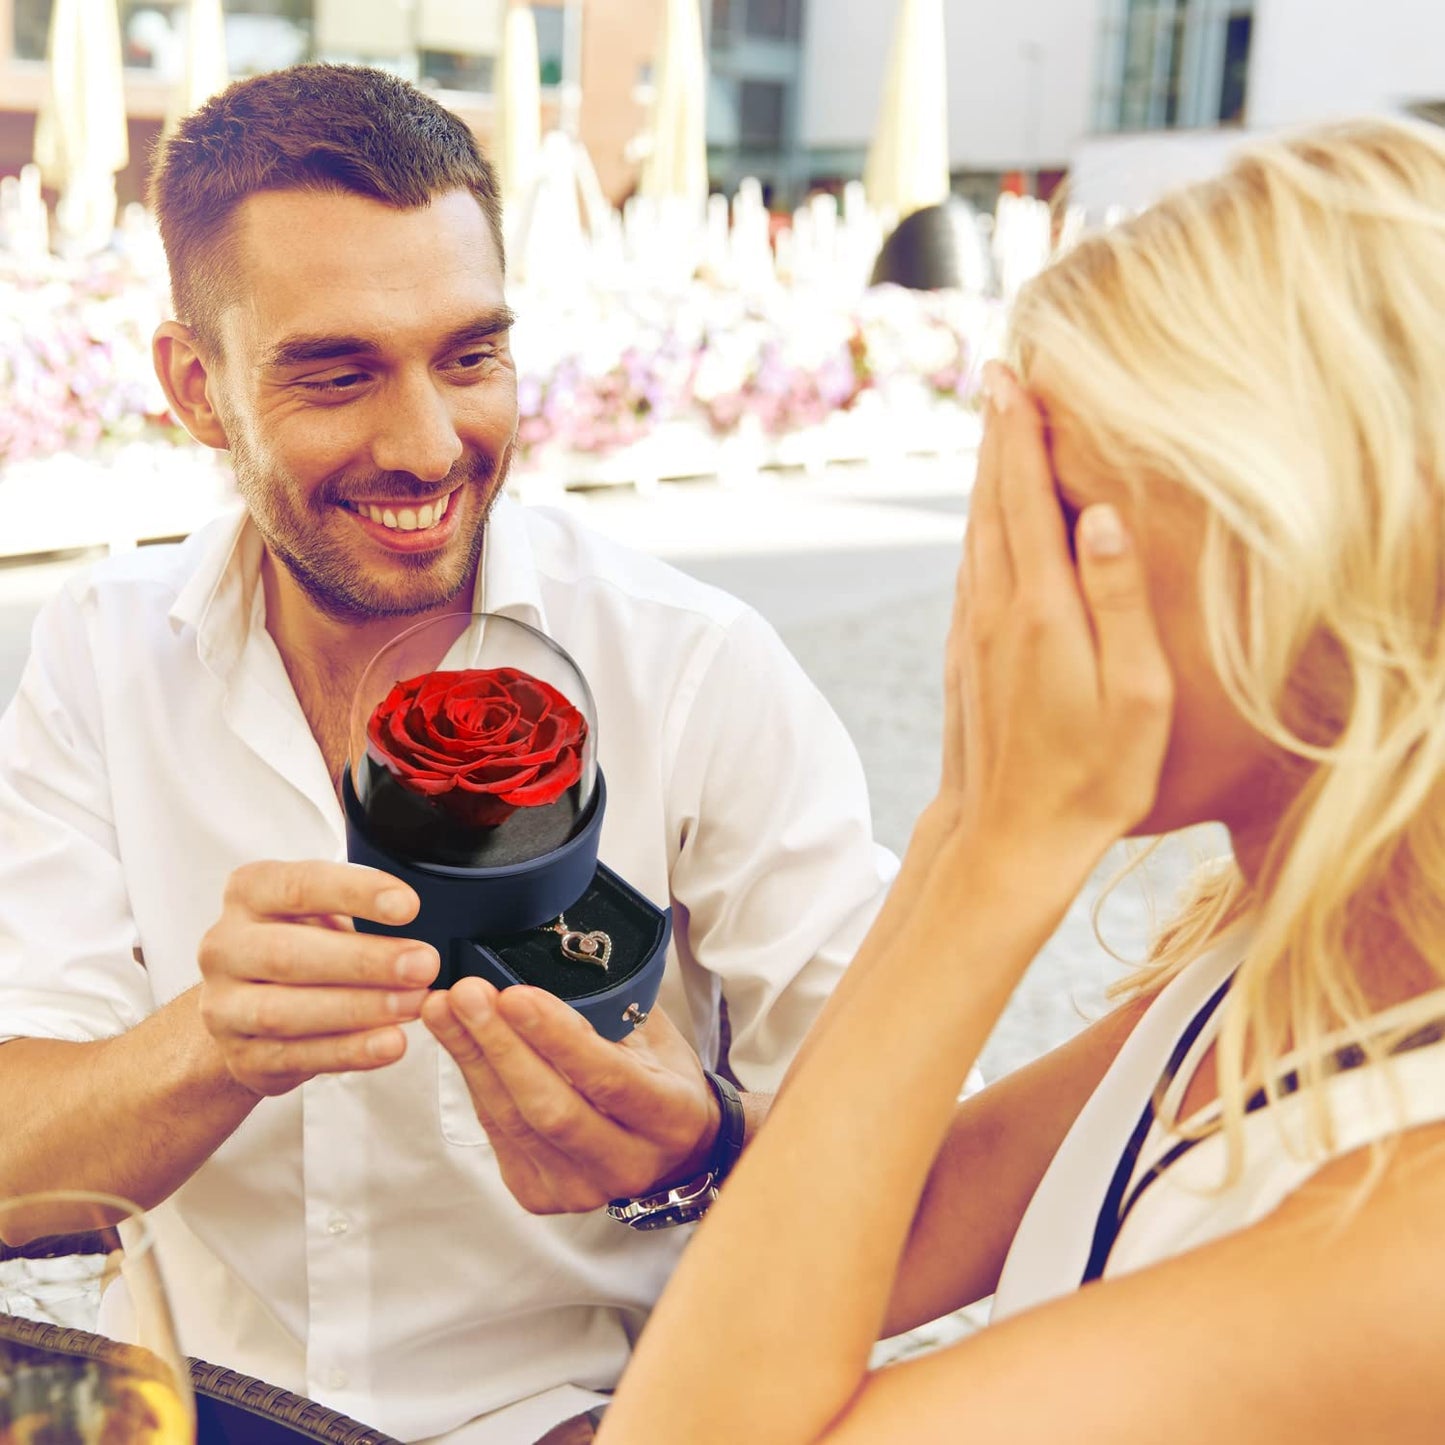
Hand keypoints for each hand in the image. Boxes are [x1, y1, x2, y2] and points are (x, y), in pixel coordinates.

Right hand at [197, 861, 439, 1096]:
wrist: (247, 1008)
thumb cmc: (301, 944)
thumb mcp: (320, 909)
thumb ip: (361, 906)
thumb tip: (435, 916)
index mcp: (249, 893)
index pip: (299, 886)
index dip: (355, 893)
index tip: (409, 906)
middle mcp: (225, 947)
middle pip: (288, 954)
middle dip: (364, 961)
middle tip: (423, 965)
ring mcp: (224, 1007)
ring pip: (285, 1011)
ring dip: (359, 1009)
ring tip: (414, 1005)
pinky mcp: (240, 1057)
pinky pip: (295, 1057)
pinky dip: (348, 1051)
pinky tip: (390, 1043)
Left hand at [421, 980, 720, 1214]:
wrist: (671, 1148)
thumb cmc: (661, 1079)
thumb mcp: (654, 1037)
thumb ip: (609, 1012)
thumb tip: (542, 969)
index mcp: (669, 1116)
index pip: (608, 1079)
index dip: (558, 1038)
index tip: (516, 995)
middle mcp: (627, 1163)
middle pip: (550, 1108)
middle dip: (500, 1045)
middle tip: (466, 994)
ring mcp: (580, 1187)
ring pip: (513, 1122)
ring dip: (472, 1058)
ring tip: (445, 1008)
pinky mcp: (540, 1194)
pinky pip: (496, 1133)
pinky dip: (474, 1081)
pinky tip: (456, 1041)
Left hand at [938, 363, 1171, 856]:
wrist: (1007, 839)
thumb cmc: (1092, 775)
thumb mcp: (1134, 695)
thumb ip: (1120, 600)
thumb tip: (1105, 514)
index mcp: (1040, 609)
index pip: (1026, 498)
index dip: (1019, 434)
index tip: (1012, 376)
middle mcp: (993, 609)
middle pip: (991, 503)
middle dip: (996, 437)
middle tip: (997, 377)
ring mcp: (970, 632)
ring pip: (974, 533)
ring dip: (984, 477)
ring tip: (994, 428)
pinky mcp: (962, 655)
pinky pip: (970, 569)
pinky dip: (979, 526)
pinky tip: (988, 518)